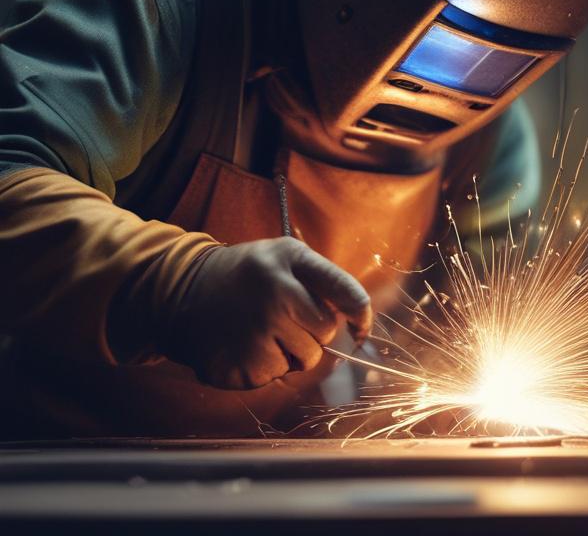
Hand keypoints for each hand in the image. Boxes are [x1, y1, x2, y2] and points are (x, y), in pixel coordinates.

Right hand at [159, 237, 371, 389]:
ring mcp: (255, 331)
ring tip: (262, 330)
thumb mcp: (284, 256)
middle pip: (327, 332)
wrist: (180, 291)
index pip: (347, 292)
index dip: (362, 314)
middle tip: (284, 317)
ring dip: (291, 351)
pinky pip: (277, 376)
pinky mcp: (239, 365)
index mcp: (290, 260)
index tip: (362, 327)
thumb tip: (358, 321)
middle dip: (313, 330)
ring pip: (306, 359)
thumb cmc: (247, 276)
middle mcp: (275, 294)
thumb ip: (323, 279)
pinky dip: (266, 366)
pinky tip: (245, 345)